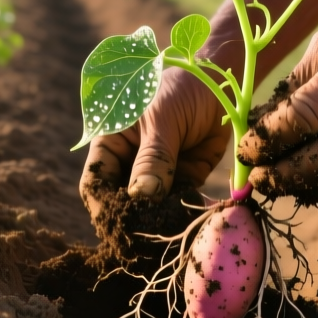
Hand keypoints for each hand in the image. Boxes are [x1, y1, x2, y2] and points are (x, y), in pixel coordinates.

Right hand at [80, 66, 230, 215]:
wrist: (222, 80)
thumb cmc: (181, 87)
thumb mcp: (163, 118)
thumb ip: (153, 158)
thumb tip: (142, 196)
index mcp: (112, 142)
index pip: (95, 181)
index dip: (101, 203)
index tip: (115, 223)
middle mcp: (130, 161)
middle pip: (120, 200)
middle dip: (131, 218)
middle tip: (142, 237)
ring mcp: (158, 172)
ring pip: (150, 206)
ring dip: (159, 219)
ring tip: (167, 229)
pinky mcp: (185, 178)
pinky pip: (179, 203)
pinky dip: (182, 212)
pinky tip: (188, 218)